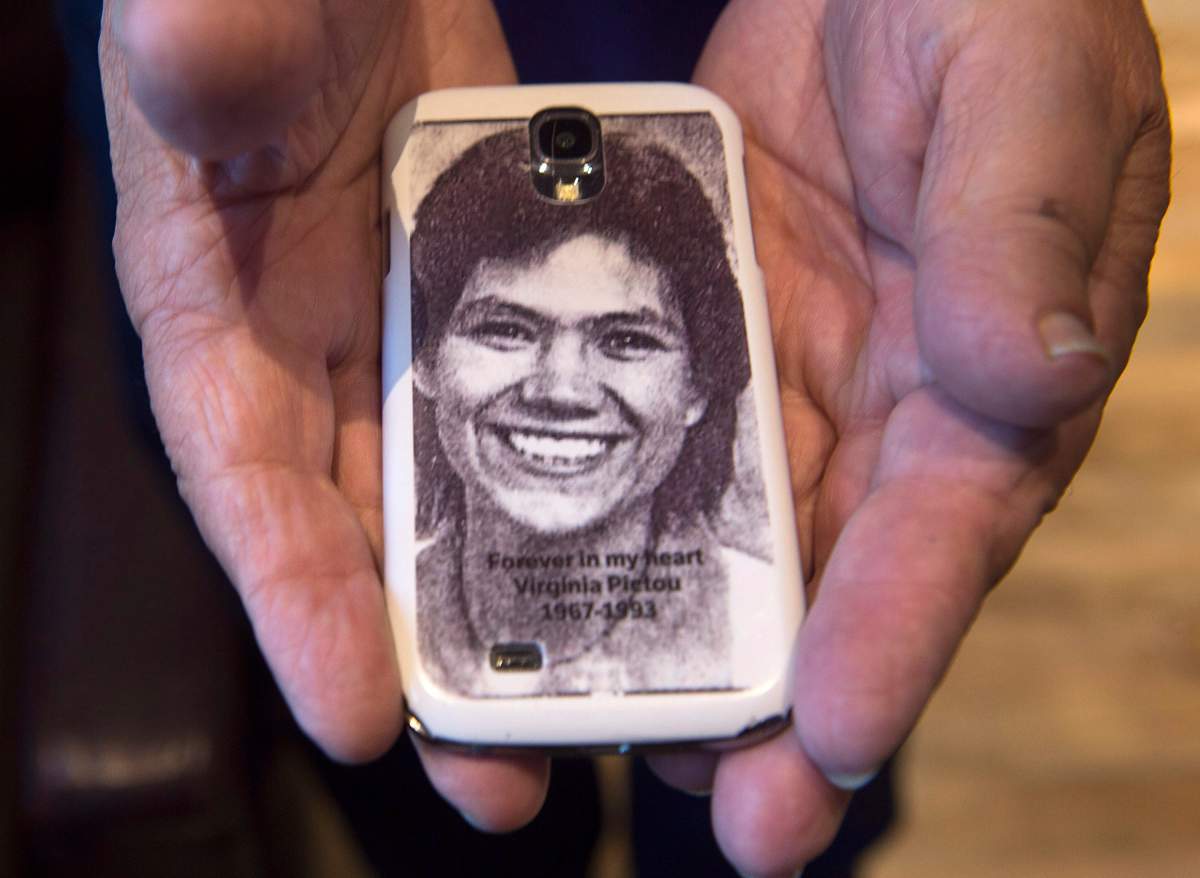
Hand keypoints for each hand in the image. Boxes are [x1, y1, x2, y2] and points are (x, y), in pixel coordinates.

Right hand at [100, 0, 548, 829]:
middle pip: (367, 541)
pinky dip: (577, 490)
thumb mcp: (226, 29)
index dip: (294, 604)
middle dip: (433, 660)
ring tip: (597, 710)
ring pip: (460, 504)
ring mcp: (407, 352)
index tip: (357, 712)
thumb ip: (210, 55)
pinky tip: (636, 548)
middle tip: (507, 778)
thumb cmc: (265, 11)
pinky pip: (530, 425)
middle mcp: (315, 363)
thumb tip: (187, 48)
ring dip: (521, 603)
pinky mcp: (485, 324)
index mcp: (221, 319)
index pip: (247, 484)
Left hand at [652, 0, 1170, 872]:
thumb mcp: (1021, 84)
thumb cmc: (983, 1)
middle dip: (789, 697)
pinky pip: (652, 434)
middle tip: (739, 819)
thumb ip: (1028, 218)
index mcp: (996, 362)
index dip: (901, 627)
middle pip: (841, 570)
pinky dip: (607, 506)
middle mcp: (889, 398)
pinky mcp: (703, 331)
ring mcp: (787, 371)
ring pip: (734, 529)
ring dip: (680, 634)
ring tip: (612, 739)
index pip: (952, 518)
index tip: (833, 730)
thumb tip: (1039, 366)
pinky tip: (545, 575)